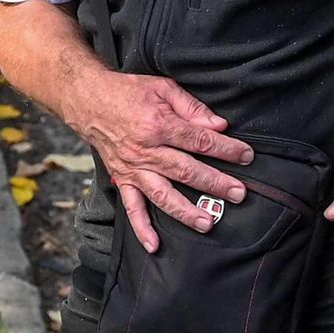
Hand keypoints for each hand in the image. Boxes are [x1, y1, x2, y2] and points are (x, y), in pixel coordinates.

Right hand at [72, 68, 250, 254]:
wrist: (87, 99)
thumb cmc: (127, 91)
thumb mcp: (162, 88)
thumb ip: (192, 107)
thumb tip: (218, 125)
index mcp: (158, 124)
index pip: (200, 141)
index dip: (226, 149)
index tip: (246, 156)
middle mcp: (146, 151)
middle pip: (186, 171)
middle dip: (215, 183)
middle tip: (238, 194)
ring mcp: (133, 168)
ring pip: (163, 194)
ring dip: (185, 211)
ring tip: (207, 223)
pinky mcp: (122, 179)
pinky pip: (131, 207)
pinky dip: (141, 228)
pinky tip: (154, 245)